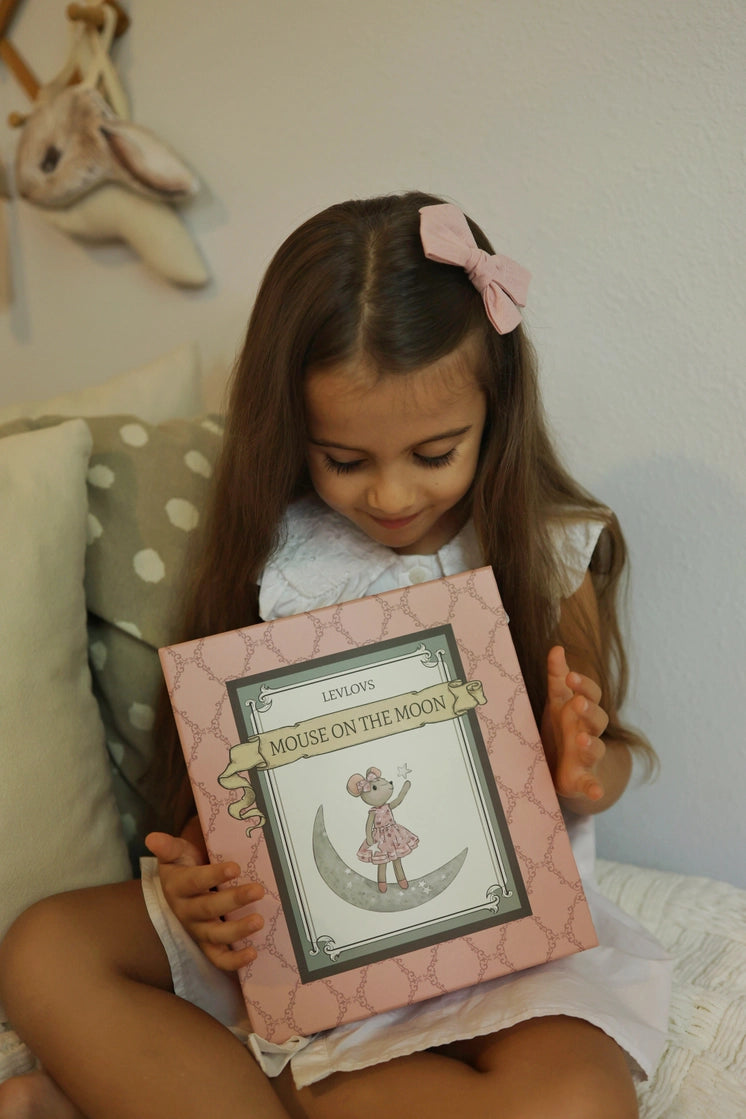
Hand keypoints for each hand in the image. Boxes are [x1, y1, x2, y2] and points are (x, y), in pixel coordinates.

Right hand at [145, 830, 264, 971]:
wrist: (182, 889)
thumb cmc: (185, 866)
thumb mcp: (176, 853)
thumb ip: (168, 846)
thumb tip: (152, 837)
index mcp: (177, 886)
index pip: (195, 881)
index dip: (213, 875)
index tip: (235, 867)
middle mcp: (186, 911)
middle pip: (208, 908)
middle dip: (233, 900)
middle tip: (257, 890)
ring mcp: (197, 931)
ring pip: (215, 935)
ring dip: (237, 930)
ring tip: (259, 921)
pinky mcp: (208, 945)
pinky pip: (218, 958)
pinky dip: (234, 960)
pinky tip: (253, 953)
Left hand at [541, 645, 608, 804]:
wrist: (566, 768)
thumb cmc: (563, 729)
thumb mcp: (556, 702)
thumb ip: (556, 677)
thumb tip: (557, 647)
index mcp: (583, 711)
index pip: (591, 694)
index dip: (583, 685)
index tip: (570, 676)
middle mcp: (589, 732)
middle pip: (597, 719)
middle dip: (588, 711)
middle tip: (578, 703)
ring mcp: (587, 757)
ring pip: (595, 749)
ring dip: (591, 744)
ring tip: (582, 739)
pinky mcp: (582, 780)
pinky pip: (592, 784)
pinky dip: (595, 788)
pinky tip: (596, 791)